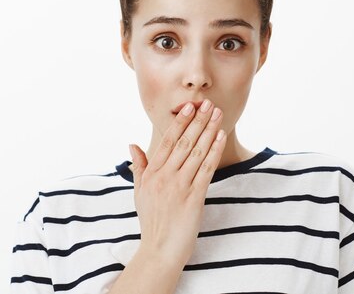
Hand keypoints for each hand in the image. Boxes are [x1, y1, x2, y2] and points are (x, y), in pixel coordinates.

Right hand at [129, 99, 225, 267]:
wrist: (160, 250)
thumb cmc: (151, 221)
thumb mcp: (139, 192)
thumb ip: (139, 166)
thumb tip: (132, 144)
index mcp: (152, 173)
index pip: (168, 141)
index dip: (180, 123)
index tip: (190, 108)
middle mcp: (165, 177)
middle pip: (184, 142)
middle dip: (198, 121)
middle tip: (209, 104)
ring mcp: (180, 186)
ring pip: (197, 152)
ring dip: (209, 131)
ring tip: (218, 114)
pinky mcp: (194, 198)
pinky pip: (206, 169)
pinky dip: (214, 151)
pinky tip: (220, 138)